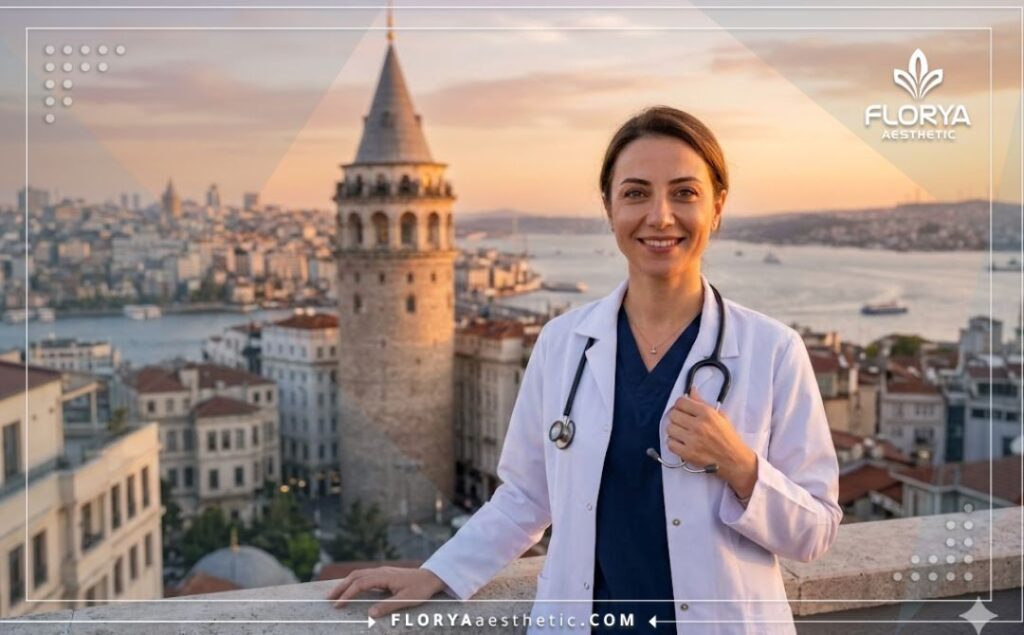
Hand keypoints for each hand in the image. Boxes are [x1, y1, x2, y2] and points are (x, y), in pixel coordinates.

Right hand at [326, 566, 446, 618]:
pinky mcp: (384, 574)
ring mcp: (382, 571)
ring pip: (358, 575)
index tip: (338, 605)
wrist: (432, 577)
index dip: (348, 594)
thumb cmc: (421, 588)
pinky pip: (364, 576)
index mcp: (384, 576)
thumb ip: (388, 607)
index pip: (360, 584)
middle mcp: (380, 571)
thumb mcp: (406, 600)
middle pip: (355, 576)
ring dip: (345, 584)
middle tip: (328, 600)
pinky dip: (353, 581)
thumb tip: (370, 614)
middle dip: (341, 587)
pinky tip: (349, 588)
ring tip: (335, 595)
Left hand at [667, 385, 757, 497]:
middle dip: (677, 417)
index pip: (681, 402)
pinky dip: (674, 444)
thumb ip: (703, 403)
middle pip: (673, 414)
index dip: (680, 405)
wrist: (734, 460)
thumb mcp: (719, 416)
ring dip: (674, 431)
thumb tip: (691, 390)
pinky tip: (682, 443)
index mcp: (707, 413)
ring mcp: (692, 440)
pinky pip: (670, 444)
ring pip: (669, 428)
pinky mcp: (687, 454)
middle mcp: (698, 425)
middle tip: (683, 423)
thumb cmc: (728, 438)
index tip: (683, 409)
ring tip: (683, 434)